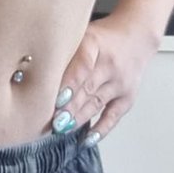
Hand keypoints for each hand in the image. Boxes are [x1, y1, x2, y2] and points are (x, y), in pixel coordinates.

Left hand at [50, 15, 158, 142]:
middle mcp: (110, 64)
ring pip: (95, 104)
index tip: (53, 98)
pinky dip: (100, 130)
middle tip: (49, 120)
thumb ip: (64, 49)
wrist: (136, 35)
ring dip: (77, 118)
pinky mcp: (128, 97)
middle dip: (67, 107)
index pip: (81, 65)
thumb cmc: (101, 36)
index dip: (68, 83)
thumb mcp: (81, 33)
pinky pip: (113, 116)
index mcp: (95, 43)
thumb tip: (37, 72)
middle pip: (86, 88)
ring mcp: (120, 82)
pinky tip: (86, 139)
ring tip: (60, 129)